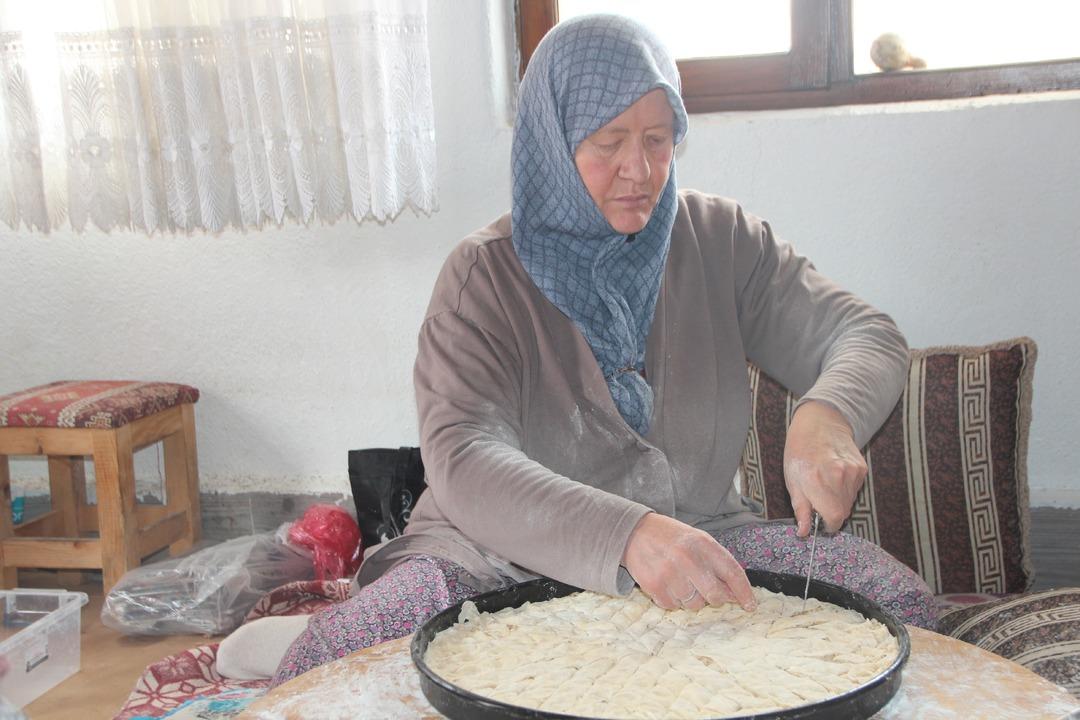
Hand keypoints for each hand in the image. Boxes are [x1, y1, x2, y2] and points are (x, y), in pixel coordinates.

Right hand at [622, 513, 755, 611]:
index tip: (751, 605)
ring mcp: (670, 573)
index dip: (744, 592)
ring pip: (694, 604)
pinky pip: (673, 606)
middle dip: (715, 598)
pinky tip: (666, 583)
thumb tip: (734, 593)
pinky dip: (672, 600)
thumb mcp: (697, 541)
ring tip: (679, 579)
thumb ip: (717, 563)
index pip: (732, 572)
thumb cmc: (671, 538)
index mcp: (703, 543)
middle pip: (715, 595)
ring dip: (690, 597)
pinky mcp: (654, 585)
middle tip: (705, 589)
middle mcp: (688, 558)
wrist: (633, 531)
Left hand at [783, 400, 866, 535]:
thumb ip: (800, 508)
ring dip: (838, 501)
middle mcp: (838, 475)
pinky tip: (835, 477)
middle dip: (830, 512)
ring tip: (825, 484)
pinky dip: (845, 490)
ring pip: (849, 502)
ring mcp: (853, 471)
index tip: (819, 522)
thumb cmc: (800, 452)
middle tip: (818, 499)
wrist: (820, 424)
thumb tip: (804, 532)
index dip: (826, 525)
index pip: (833, 517)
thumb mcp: (792, 480)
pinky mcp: (862, 469)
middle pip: (842, 512)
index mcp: (816, 479)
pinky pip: (855, 491)